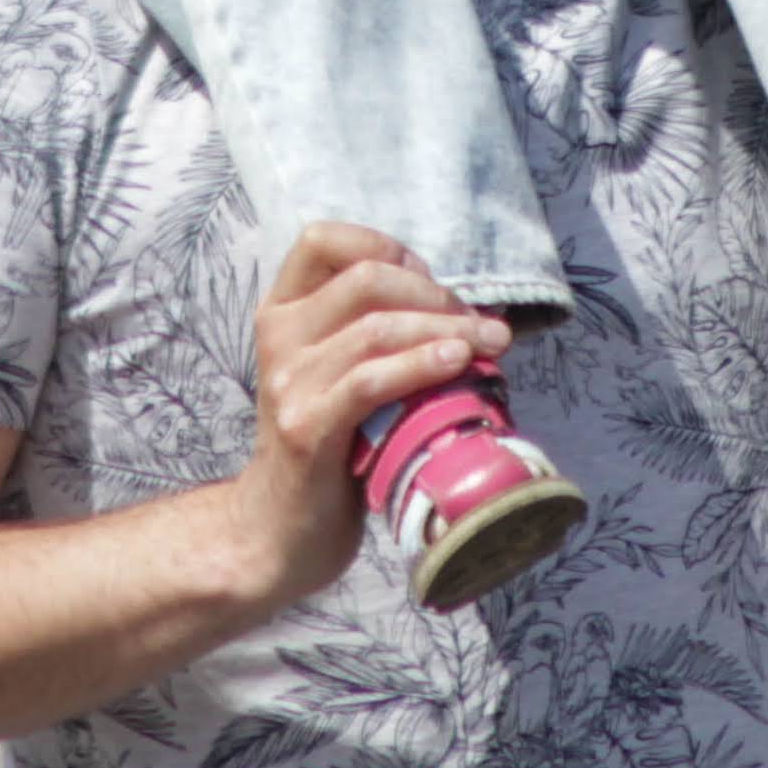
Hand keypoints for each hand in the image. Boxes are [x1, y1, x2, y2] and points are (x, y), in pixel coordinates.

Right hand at [214, 225, 515, 614]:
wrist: (282, 527)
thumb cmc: (330, 445)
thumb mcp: (339, 372)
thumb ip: (375, 331)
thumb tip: (462, 308)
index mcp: (282, 311)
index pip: (323, 240)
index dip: (386, 248)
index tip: (430, 284)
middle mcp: (278, 336)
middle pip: (366, 280)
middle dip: (435, 295)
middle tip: (479, 326)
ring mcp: (288, 382)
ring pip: (376, 329)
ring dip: (445, 329)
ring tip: (489, 345)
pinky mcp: (305, 427)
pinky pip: (370, 380)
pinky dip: (422, 365)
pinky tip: (458, 364)